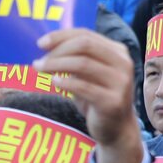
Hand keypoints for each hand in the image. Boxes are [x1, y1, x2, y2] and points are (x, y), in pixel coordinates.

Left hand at [35, 29, 139, 162]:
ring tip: (40, 70)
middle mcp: (123, 63)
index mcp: (117, 52)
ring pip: (83, 64)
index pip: (86, 34)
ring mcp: (120, 82)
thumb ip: (74, 58)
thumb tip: (46, 45)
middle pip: (85, 45)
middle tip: (39, 61)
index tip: (40, 43)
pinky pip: (84, 87)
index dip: (61, 36)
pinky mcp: (112, 101)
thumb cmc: (96, 96)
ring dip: (56, 65)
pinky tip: (53, 82)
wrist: (116, 128)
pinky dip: (65, 82)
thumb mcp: (87, 74)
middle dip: (58, 50)